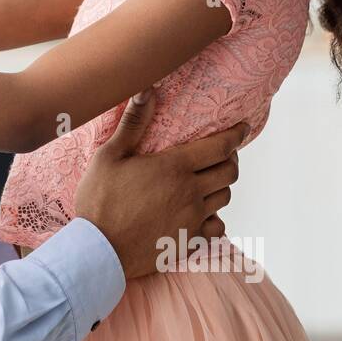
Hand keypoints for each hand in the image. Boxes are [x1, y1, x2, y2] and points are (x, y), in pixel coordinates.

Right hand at [73, 90, 246, 279]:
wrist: (98, 250)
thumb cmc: (99, 200)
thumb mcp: (109, 156)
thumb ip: (133, 123)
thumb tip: (147, 89)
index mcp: (174, 167)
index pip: (220, 146)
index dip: (236, 134)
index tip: (243, 128)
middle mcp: (190, 192)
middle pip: (230, 171)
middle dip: (231, 158)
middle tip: (221, 154)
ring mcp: (192, 219)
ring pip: (225, 198)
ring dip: (221, 186)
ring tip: (208, 180)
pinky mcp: (189, 241)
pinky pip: (218, 227)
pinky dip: (215, 217)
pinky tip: (202, 213)